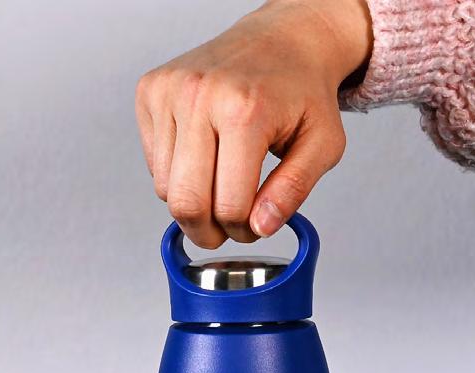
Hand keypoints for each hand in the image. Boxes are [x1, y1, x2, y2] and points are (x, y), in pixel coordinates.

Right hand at [136, 0, 371, 247]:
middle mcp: (199, 96)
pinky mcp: (150, 92)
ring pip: (165, 190)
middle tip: (229, 227)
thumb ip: (293, 191)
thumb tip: (261, 227)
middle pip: (186, 204)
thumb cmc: (303, 91)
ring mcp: (169, 91)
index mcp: (244, 110)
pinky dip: (177, 176)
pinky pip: (154, 165)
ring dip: (193, 202)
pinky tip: (205, 157)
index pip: (229, 206)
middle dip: (209, 232)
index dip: (244, 231)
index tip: (255, 226)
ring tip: (221, 185)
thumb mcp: (323, 146)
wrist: (283, 39)